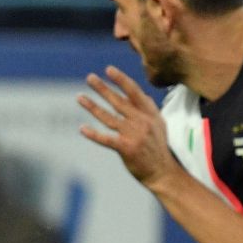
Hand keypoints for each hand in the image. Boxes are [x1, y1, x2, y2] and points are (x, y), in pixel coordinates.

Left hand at [78, 66, 176, 188]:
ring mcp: (134, 135)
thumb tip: (143, 95)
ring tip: (79, 97)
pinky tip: (82, 128)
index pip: (134, 92)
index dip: (121, 80)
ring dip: (92, 106)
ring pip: (108, 117)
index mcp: (150, 114)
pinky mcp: (126, 148)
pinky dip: (93, 134)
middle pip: (118, 101)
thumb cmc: (159, 149)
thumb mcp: (159, 125)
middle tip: (90, 78)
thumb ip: (149, 110)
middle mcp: (142, 121)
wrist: (163, 173)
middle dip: (103, 88)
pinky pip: (106, 139)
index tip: (109, 70)